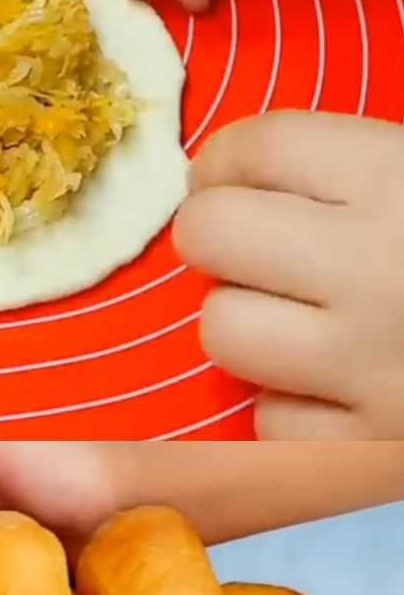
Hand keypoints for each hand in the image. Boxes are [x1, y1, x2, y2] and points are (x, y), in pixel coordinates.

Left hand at [173, 111, 403, 438]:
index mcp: (398, 181)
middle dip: (217, 235)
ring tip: (294, 320)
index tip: (221, 175)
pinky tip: (329, 387)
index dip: (224, 160)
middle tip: (247, 248)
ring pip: (221, 329)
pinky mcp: (364, 446)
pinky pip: (266, 419)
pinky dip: (285, 404)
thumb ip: (353, 172)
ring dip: (242, 322)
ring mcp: (366, 364)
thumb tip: (231, 170)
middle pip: (210, 233)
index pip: (257, 147)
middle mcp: (373, 269)